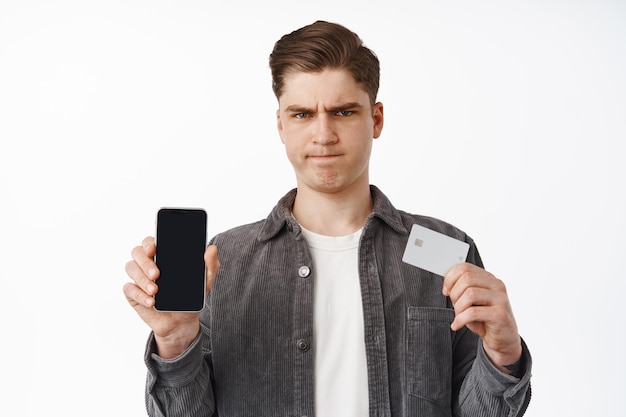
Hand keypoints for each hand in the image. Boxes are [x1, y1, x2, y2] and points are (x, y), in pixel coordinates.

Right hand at [122, 236, 219, 358]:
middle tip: (157, 274)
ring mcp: (139, 278)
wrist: (182, 322)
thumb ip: (210, 265)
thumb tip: (212, 249)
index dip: (148, 243)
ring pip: (131, 268)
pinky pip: (129, 289)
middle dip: (145, 262)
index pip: (150, 241)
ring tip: (156, 291)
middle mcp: (148, 263)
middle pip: (137, 252)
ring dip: (142, 279)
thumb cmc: (190, 296)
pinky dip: (139, 295)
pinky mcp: (133, 293)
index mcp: (163, 256)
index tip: (153, 249)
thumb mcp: (205, 281)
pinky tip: (151, 302)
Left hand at [443, 263, 521, 372]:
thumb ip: (462, 290)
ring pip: (470, 294)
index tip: (446, 291)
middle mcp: (496, 285)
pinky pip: (473, 312)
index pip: (465, 268)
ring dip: (458, 307)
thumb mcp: (471, 302)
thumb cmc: (484, 319)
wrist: (502, 339)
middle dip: (454, 293)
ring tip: (459, 317)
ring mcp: (500, 299)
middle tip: (455, 306)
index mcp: (489, 279)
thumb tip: (447, 285)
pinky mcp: (500, 314)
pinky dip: (460, 319)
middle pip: (466, 279)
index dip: (450, 278)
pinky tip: (457, 325)